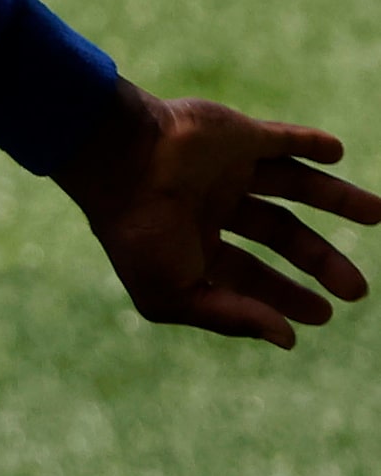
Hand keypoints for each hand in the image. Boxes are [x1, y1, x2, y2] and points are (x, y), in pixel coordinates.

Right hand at [56, 80, 370, 346]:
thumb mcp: (175, 294)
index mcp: (191, 243)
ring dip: (336, 196)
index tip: (323, 314)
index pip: (248, 272)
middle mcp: (213, 205)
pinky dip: (310, 143)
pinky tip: (338, 152)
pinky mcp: (237, 135)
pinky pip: (281, 139)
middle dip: (320, 260)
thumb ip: (231, 317)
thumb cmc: (139, 233)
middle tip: (358, 290)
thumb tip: (287, 340)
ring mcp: (226, 169)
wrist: (121, 161)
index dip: (286, 296)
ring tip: (378, 213)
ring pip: (293, 184)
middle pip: (280, 233)